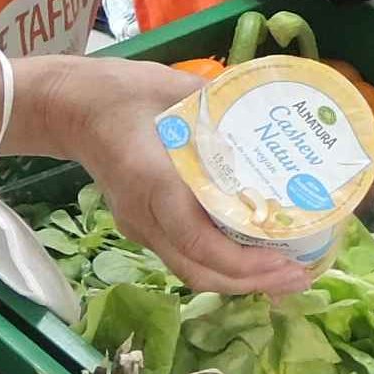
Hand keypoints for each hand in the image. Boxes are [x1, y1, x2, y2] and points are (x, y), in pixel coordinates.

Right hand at [20, 55, 312, 296]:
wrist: (72, 109)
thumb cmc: (123, 93)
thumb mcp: (175, 90)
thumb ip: (221, 106)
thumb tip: (270, 111)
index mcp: (155, 183)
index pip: (198, 241)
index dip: (244, 261)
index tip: (285, 259)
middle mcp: (146, 216)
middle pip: (199, 272)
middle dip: (253, 284)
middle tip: (302, 277)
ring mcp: (140, 227)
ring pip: (192, 272)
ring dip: (240, 282)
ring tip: (287, 275)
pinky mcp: (142, 228)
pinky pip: (185, 258)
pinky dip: (222, 266)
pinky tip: (254, 257)